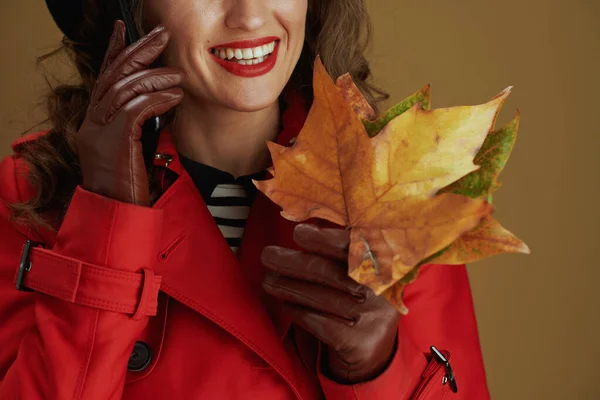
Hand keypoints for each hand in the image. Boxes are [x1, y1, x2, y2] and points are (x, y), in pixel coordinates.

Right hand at [75, 21, 184, 205]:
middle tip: (160, 35)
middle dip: (139, 51)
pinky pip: (138, 108)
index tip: (126, 30)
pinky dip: (159, 98)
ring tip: (178, 74)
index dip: (115, 51)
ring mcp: (100, 130)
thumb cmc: (127, 186)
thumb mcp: (132, 148)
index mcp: (95, 122)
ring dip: (155, 76)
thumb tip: (164, 102)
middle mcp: (92, 122)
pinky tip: (175, 96)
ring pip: (126, 88)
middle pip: (114, 75)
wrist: (115, 213)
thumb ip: (140, 125)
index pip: (104, 78)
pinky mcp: (114, 139)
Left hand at [261, 223, 399, 383]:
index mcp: (388, 266)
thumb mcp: (361, 271)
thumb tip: (307, 223)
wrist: (375, 352)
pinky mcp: (361, 343)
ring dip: (289, 287)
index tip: (298, 233)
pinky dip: (299, 313)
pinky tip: (286, 305)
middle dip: (295, 263)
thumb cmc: (359, 299)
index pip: (357, 248)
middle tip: (268, 255)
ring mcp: (375, 318)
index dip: (326, 239)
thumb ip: (343, 248)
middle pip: (332, 273)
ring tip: (268, 280)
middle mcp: (385, 291)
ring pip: (321, 298)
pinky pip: (320, 323)